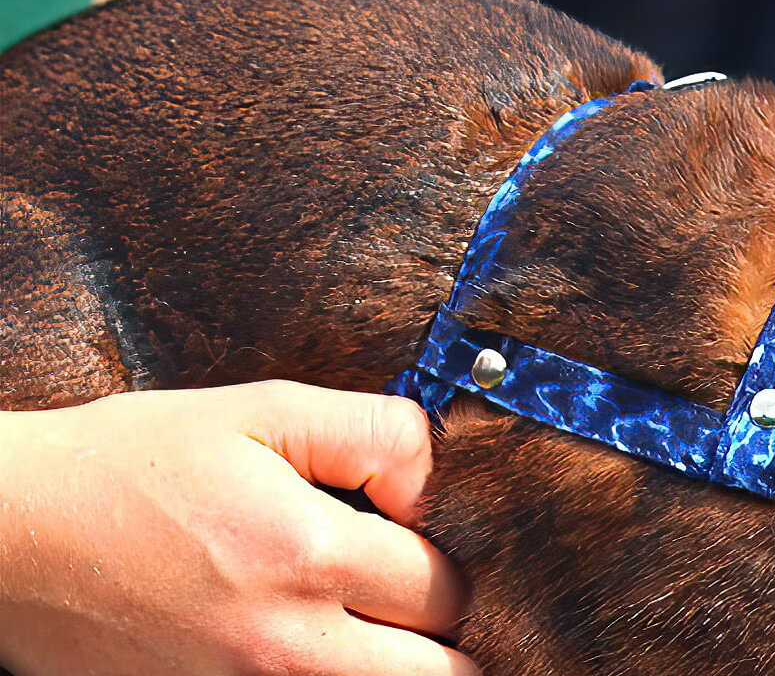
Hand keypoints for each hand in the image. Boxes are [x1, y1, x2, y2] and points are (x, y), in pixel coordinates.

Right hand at [0, 381, 478, 675]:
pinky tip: (315, 645)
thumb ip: (375, 433)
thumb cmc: (129, 467)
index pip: (447, 589)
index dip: (444, 558)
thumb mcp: (261, 410)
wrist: (9, 537)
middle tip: (406, 596)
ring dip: (395, 666)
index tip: (409, 540)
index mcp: (306, 557)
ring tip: (370, 626)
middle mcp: (284, 646)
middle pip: (438, 674)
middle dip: (439, 632)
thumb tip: (434, 483)